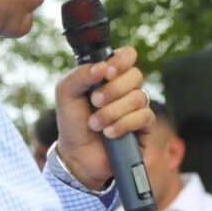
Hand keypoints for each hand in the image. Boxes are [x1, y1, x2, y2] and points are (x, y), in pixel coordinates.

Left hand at [54, 46, 153, 189]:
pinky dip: (124, 124)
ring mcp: (138, 107)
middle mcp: (127, 88)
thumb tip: (102, 67)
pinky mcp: (145, 127)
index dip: (121, 61)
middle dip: (113, 90)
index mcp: (110, 75)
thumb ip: (79, 75)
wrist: (77, 155)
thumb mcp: (65, 94)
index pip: (128, 55)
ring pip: (139, 97)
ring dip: (113, 111)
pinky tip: (110, 133)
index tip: (106, 73)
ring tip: (96, 124)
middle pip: (136, 75)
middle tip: (94, 102)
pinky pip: (144, 117)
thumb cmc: (73, 122)